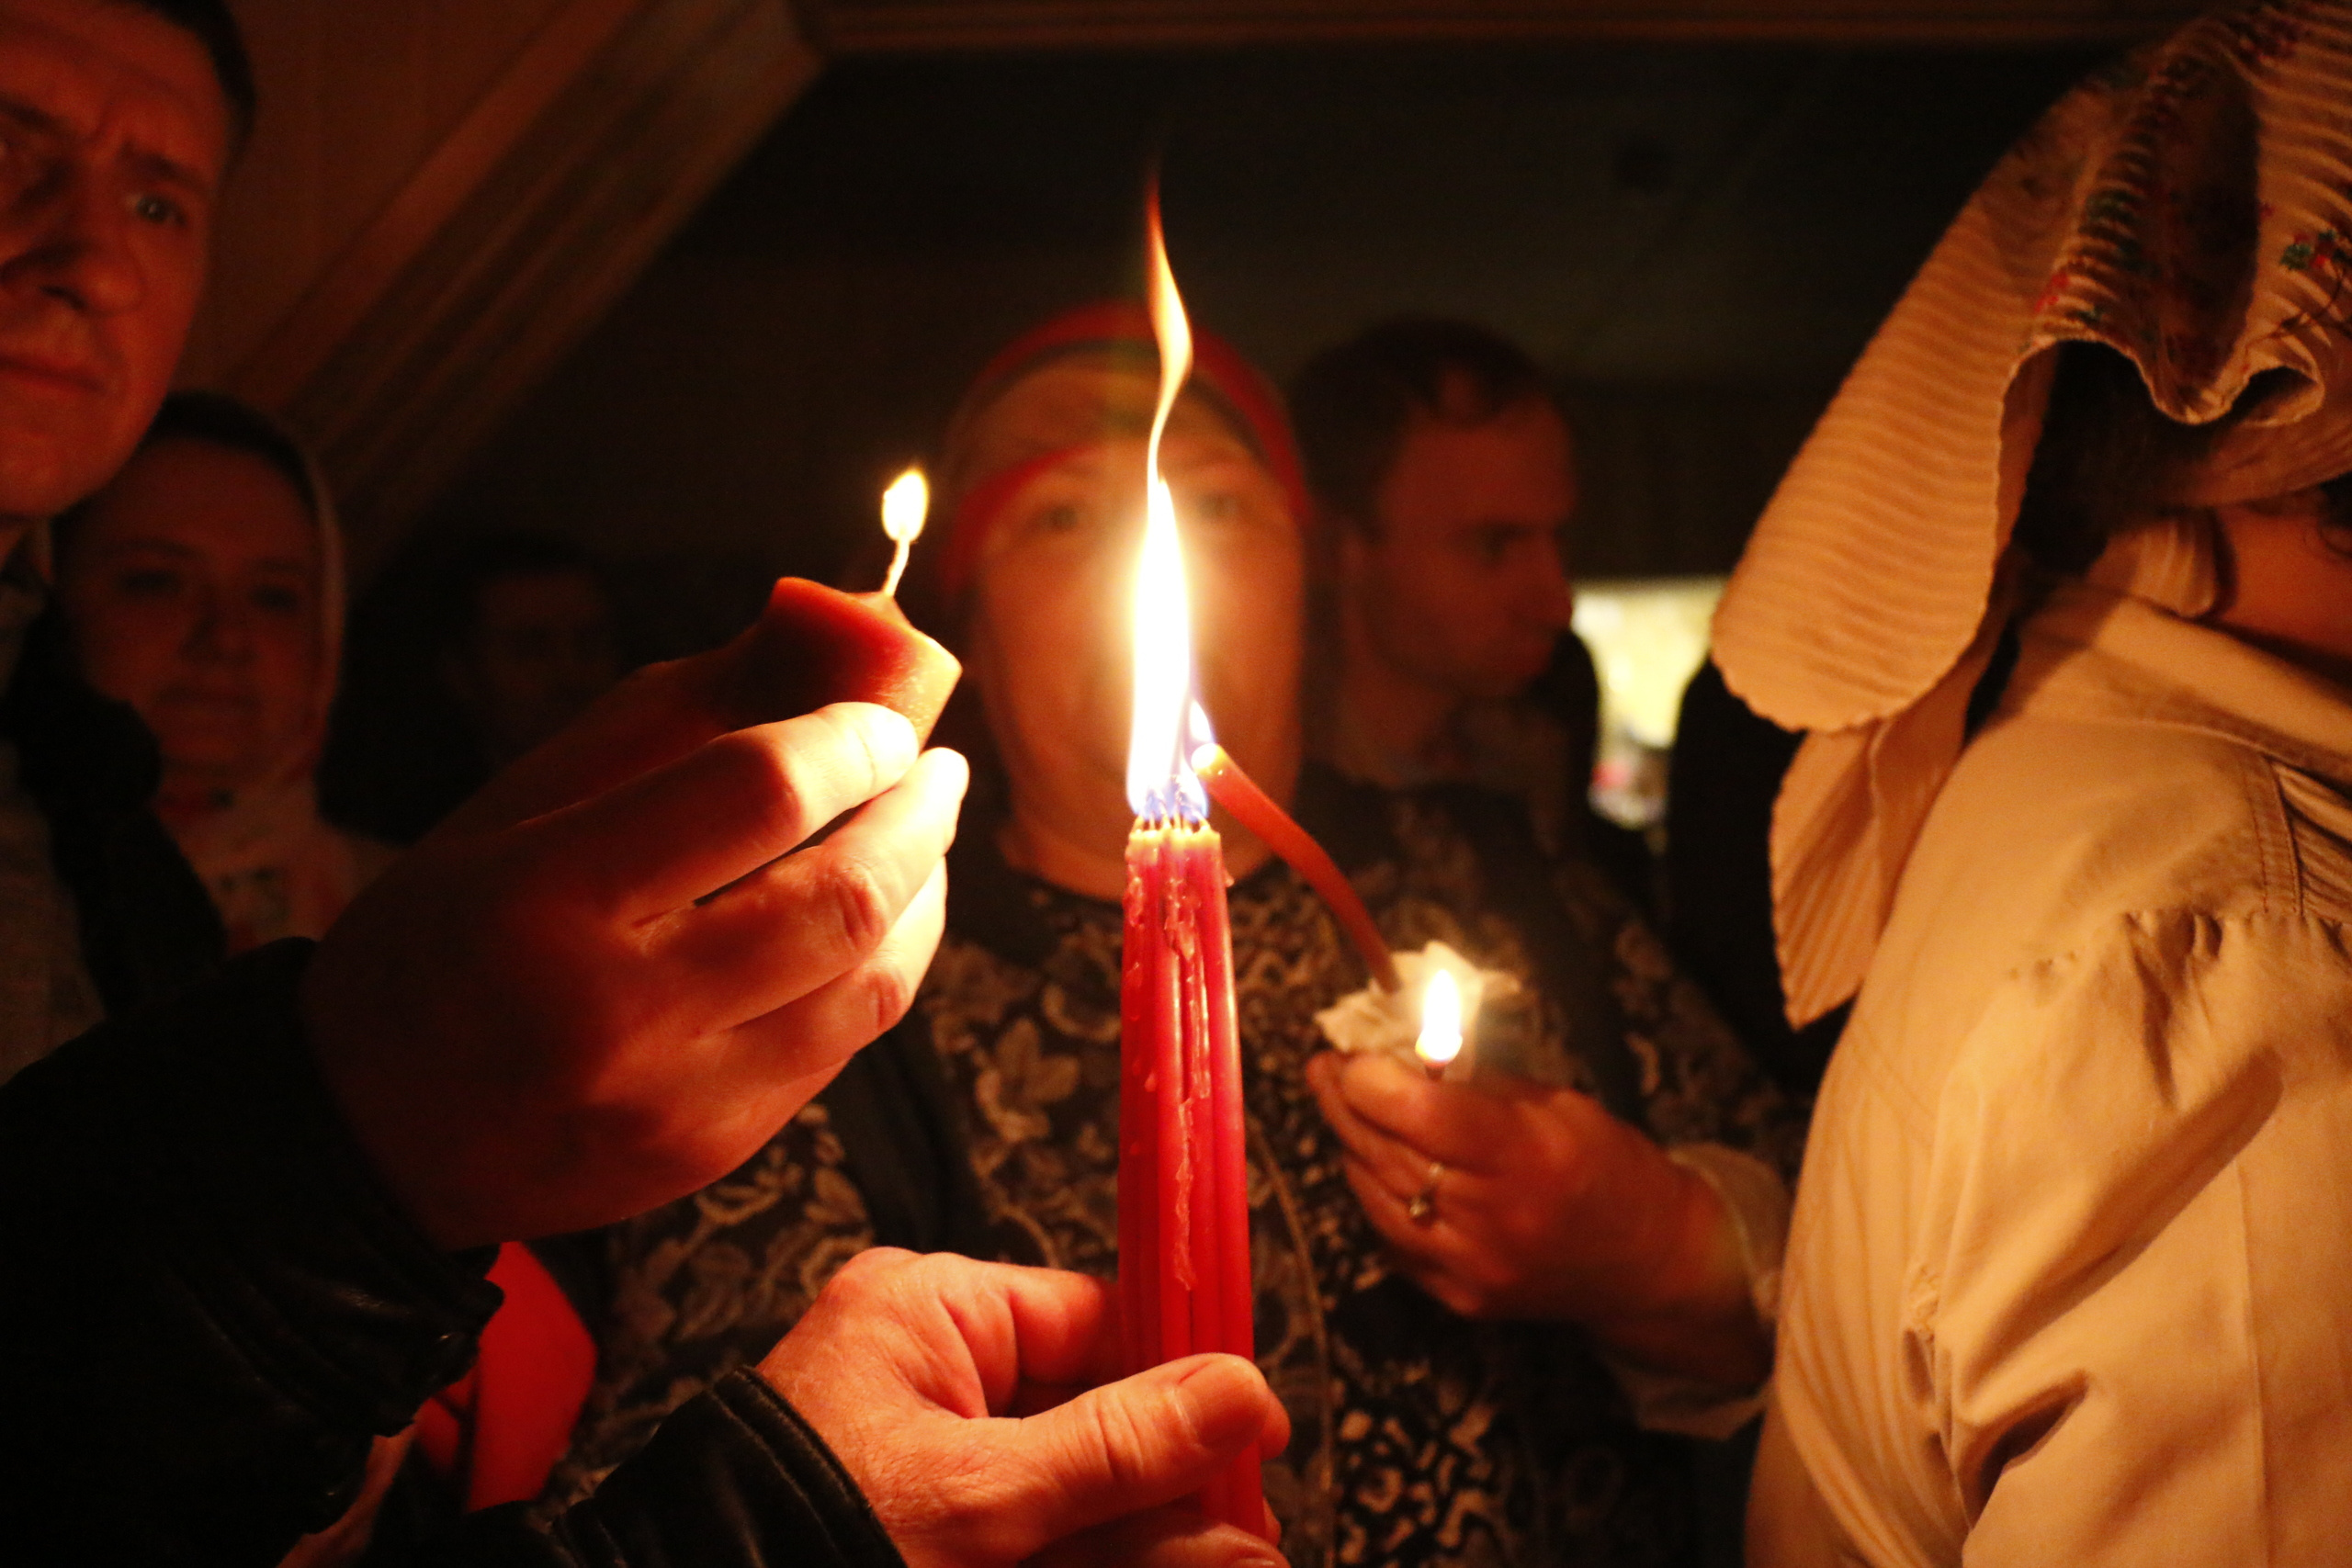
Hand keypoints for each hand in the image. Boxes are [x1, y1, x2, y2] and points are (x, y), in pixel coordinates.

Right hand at [303, 595, 968, 1248]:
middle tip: (937, 766)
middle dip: (917, 815)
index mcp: (549, 900)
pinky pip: (844, 1047)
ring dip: (924, 894)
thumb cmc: (437, 942)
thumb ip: (669, 718)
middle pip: (840, 896)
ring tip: (925, 833)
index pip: (757, 794)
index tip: (881, 716)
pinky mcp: (716, 1154)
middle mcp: (622, 1013)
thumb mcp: (514, 805)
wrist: (362, 1139)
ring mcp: (678, 1101)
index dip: (848, 738)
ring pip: (871, 985)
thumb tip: (820, 637)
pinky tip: (881, 919)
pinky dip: (883, 968)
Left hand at [761, 1250, 1288, 1567]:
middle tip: (1248, 1537)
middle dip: (1173, 1484)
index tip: (1257, 1440)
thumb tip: (1243, 1393)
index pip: (1099, 1319)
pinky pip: (1031, 1534)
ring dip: (1144, 1536)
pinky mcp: (924, 1528)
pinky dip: (1086, 1557)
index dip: (1187, 1381)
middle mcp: (929, 1374)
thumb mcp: (977, 1497)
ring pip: (1073, 1491)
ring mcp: (926, 1462)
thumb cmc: (796, 1540)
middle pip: (1097, 1416)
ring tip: (1227, 1559)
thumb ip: (1118, 1447)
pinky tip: (1155, 1564)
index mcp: (927, 1313)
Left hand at [1304, 1051, 1764, 1385]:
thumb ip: (1479, 1084)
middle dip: (1345, 1103)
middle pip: (1386, 1153)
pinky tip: (1377, 1165)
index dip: (1372, 1079)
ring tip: (1345, 1109)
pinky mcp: (1458, 1299)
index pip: (1422, 1115)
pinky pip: (1389, 1239)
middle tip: (1326, 1068)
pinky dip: (1376, 1196)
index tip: (1351, 1053)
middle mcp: (1494, 1220)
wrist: (1651, 1264)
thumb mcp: (1558, 1105)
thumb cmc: (1608, 1167)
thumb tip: (1404, 1049)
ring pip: (1374, 1196)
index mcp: (1528, 1158)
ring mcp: (1471, 1268)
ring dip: (1351, 1147)